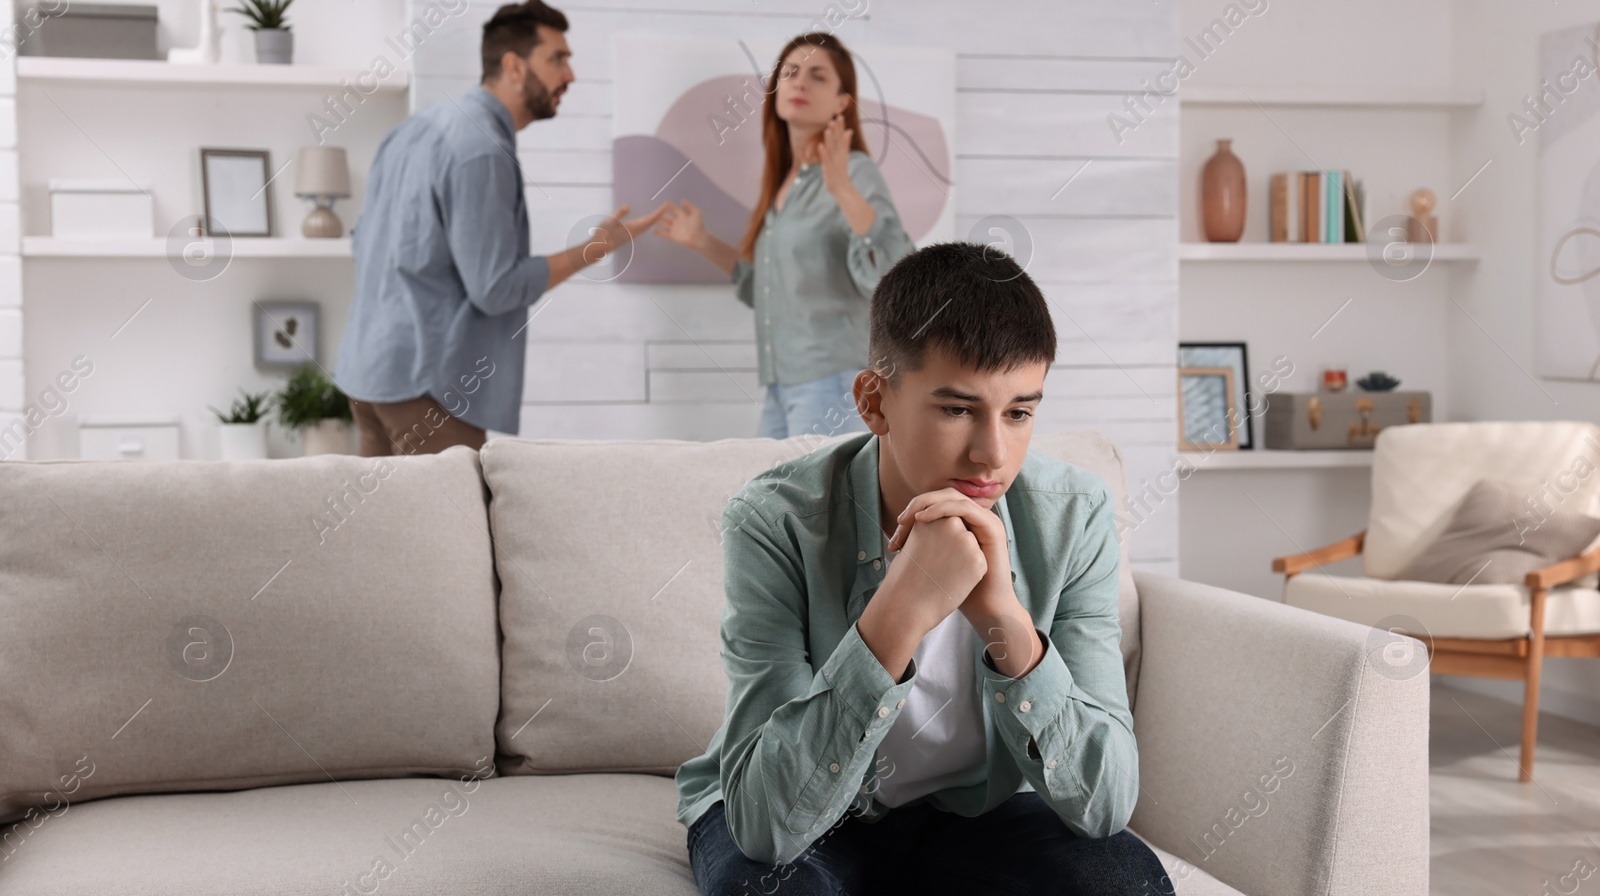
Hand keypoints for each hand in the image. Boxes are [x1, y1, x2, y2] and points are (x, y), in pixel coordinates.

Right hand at [585, 202, 667, 262]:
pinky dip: (647, 222)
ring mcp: (632, 234)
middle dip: (659, 214)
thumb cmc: (602, 235)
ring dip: (654, 219)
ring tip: (661, 212)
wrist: (598, 248)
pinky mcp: (628, 235)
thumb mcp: (609, 221)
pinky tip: (647, 221)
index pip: (649, 219)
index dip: (658, 213)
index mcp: (633, 228)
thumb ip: (619, 213)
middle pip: (650, 222)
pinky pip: (642, 227)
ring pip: (647, 226)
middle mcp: (635, 232)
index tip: (666, 206)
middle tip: (667, 206)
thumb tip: (627, 206)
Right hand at [652, 200, 708, 250]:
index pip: (674, 209)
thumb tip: (681, 200)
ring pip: (665, 224)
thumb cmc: (699, 225)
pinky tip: (653, 230)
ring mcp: (675, 230)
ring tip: (652, 218)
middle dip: (661, 214)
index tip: (664, 203)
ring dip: (659, 222)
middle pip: (667, 217)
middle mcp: (677, 222)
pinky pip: (664, 234)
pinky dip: (658, 232)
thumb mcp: (696, 213)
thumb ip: (688, 206)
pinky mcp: (673, 237)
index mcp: (683, 216)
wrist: (699, 238)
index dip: (669, 206)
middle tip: (655, 210)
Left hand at [814, 107, 854, 198]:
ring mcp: (834, 162)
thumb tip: (849, 131)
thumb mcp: (844, 155)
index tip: (840, 116)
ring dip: (830, 139)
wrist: (842, 188)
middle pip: (838, 141)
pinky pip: (826, 160)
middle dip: (837, 130)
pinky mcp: (829, 169)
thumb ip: (845, 143)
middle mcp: (839, 155)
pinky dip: (824, 153)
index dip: (840, 127)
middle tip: (835, 118)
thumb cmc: (840, 171)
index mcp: (842, 151)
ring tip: (828, 130)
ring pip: (832, 149)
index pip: (841, 137)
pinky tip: (821, 146)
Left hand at [888, 488, 1014, 616]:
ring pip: (953, 497)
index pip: (936, 504)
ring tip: (908, 518)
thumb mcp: (936, 562)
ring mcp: (986, 520)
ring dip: (927, 504)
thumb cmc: (957, 590)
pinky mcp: (992, 527)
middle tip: (900, 521)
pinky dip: (941, 509)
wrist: (985, 608)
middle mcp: (976, 518)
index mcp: (965, 523)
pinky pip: (964, 508)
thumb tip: (899, 540)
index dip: (913, 511)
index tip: (896, 534)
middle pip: (944, 495)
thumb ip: (926, 545)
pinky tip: (922, 518)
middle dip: (918, 504)